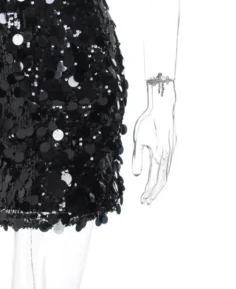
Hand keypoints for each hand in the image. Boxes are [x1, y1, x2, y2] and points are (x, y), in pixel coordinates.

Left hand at [132, 80, 176, 203]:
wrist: (163, 109)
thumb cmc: (149, 122)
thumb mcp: (139, 140)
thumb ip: (138, 158)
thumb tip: (137, 174)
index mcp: (158, 156)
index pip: (154, 180)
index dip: (149, 192)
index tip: (143, 200)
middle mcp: (167, 157)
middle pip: (162, 180)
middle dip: (154, 192)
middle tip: (147, 201)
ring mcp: (171, 152)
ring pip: (167, 174)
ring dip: (159, 184)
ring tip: (151, 192)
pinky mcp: (171, 147)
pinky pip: (168, 166)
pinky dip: (163, 175)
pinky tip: (158, 176)